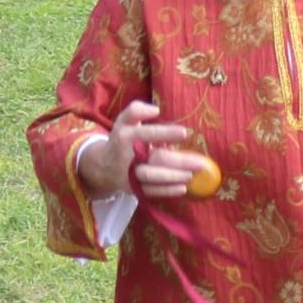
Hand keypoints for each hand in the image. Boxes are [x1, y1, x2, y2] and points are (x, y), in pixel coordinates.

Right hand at [85, 99, 212, 200]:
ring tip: (191, 176)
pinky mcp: (133, 189)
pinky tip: (183, 188)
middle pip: (153, 159)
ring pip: (151, 178)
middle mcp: (127, 156)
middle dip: (178, 162)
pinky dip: (166, 191)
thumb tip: (155, 110)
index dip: (165, 133)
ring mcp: (130, 174)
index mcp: (126, 136)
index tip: (184, 133)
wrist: (102, 166)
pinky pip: (150, 192)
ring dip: (172, 178)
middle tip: (200, 163)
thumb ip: (137, 110)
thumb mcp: (124, 121)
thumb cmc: (121, 139)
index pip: (147, 134)